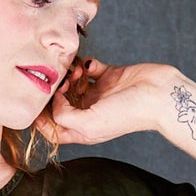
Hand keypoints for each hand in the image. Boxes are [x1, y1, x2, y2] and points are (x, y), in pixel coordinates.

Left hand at [34, 56, 169, 146]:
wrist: (157, 95)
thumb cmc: (128, 114)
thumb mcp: (89, 124)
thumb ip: (64, 117)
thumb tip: (55, 102)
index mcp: (83, 131)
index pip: (53, 129)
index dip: (41, 119)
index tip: (38, 104)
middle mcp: (89, 113)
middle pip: (60, 105)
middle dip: (56, 94)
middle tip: (60, 85)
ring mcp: (99, 94)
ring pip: (73, 85)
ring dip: (70, 77)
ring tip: (75, 75)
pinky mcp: (109, 76)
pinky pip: (89, 68)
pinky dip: (85, 65)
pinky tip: (88, 66)